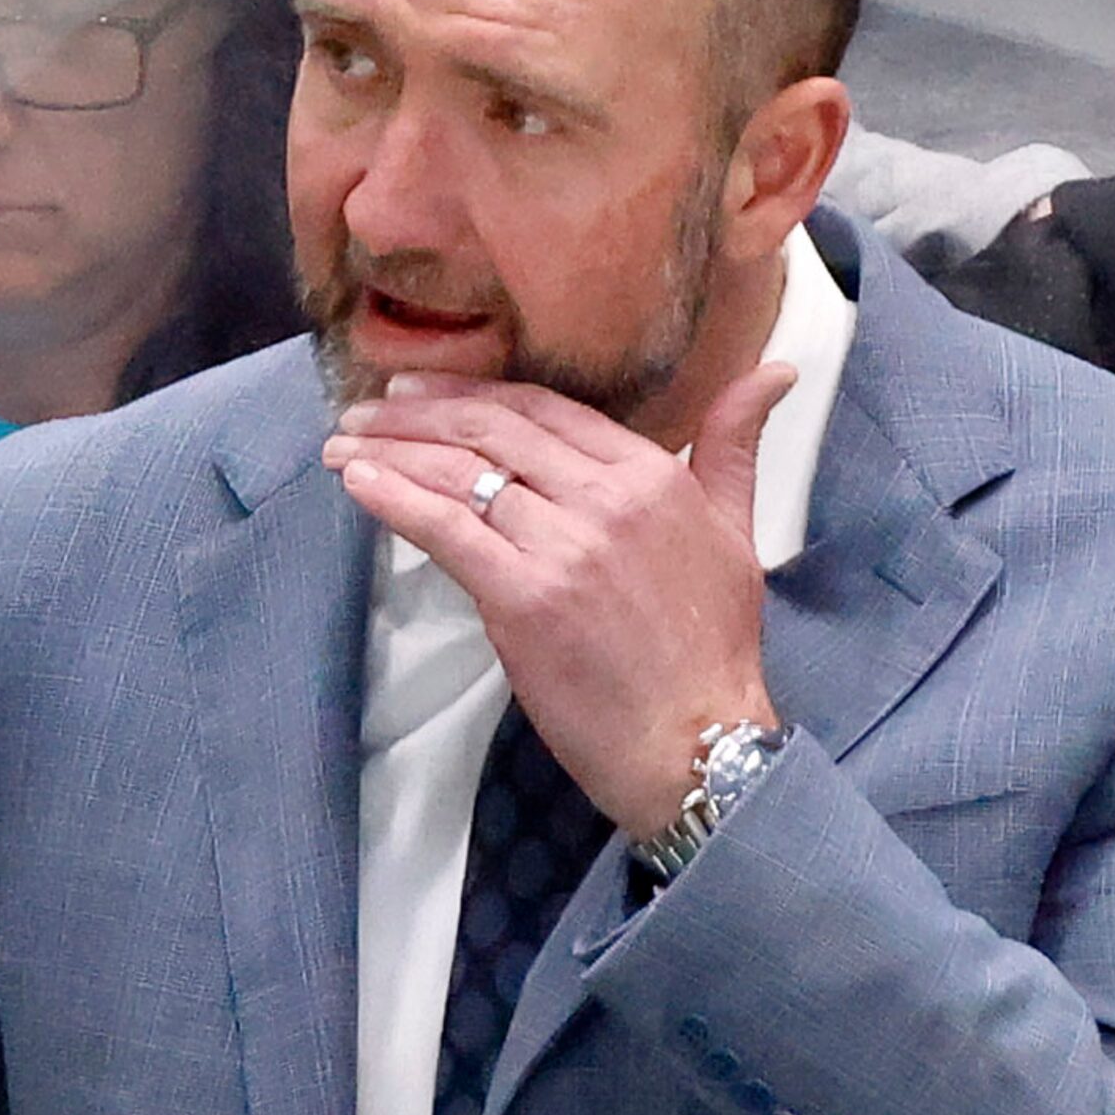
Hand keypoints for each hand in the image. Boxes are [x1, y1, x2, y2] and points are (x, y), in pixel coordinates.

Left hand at [322, 364, 795, 831]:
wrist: (698, 744)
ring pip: (461, 473)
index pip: (547, 409)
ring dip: (391, 451)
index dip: (476, 392)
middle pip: (494, 429)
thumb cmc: (713, 649)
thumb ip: (733, 446)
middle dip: (419, 412)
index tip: (425, 389)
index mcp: (651, 474)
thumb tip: (774, 370)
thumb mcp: (737, 530)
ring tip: (341, 444)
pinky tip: (358, 482)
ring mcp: (562, 545)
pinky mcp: (523, 598)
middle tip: (366, 410)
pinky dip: (394, 500)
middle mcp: (605, 497)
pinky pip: (445, 529)